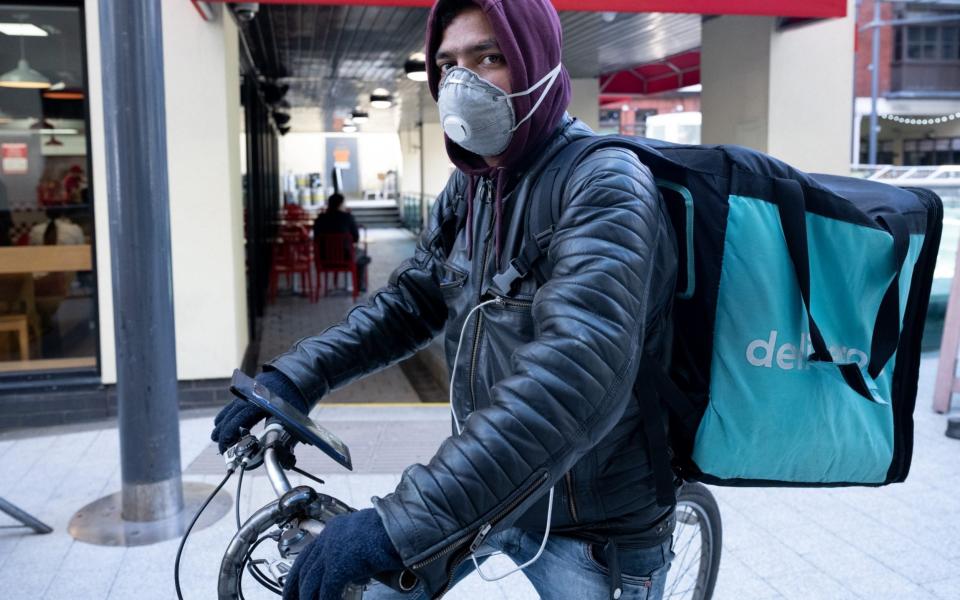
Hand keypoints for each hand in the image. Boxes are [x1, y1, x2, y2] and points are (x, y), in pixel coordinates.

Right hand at [210, 370, 308, 453]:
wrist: (297, 375)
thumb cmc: (296, 398)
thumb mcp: (292, 418)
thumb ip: (281, 435)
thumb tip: (274, 454)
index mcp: (259, 405)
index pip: (237, 422)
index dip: (228, 436)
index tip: (225, 448)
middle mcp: (249, 397)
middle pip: (230, 417)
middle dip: (223, 433)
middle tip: (222, 448)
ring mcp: (248, 392)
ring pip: (229, 410)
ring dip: (223, 424)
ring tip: (217, 436)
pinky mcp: (249, 390)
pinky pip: (233, 404)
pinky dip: (228, 414)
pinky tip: (224, 421)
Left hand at [282, 508, 403, 599]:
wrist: (402, 527)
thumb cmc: (393, 533)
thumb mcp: (368, 545)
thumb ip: (357, 560)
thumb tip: (356, 576)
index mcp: (334, 530)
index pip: (307, 556)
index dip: (298, 575)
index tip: (294, 588)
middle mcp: (329, 538)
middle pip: (302, 569)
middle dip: (294, 590)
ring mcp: (332, 550)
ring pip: (310, 582)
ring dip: (308, 599)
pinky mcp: (339, 565)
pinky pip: (327, 591)